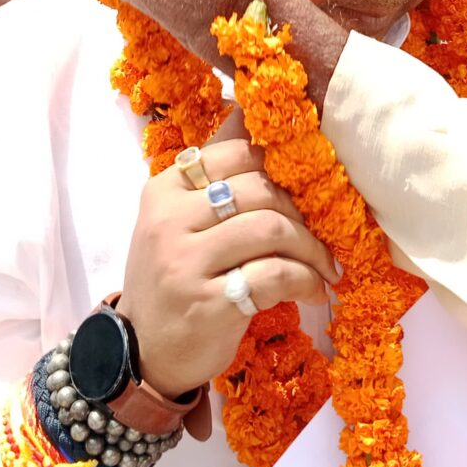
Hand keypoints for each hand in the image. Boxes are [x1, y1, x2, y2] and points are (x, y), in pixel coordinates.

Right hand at [116, 139, 337, 397]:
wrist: (142, 353)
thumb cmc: (171, 279)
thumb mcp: (176, 222)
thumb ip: (213, 179)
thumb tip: (251, 113)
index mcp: (164, 189)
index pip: (238, 153)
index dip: (281, 170)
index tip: (304, 193)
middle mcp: (169, 220)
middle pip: (260, 189)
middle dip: (302, 214)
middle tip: (320, 237)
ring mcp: (186, 262)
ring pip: (271, 228)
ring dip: (311, 249)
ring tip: (323, 266)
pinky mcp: (208, 303)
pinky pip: (275, 275)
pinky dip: (305, 280)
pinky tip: (312, 290)